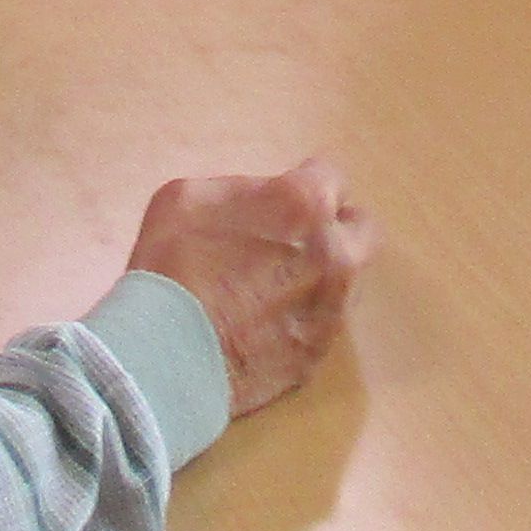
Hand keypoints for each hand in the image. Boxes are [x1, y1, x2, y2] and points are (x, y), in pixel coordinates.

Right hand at [126, 159, 374, 416]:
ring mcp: (331, 309)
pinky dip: (301, 319)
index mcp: (305, 205)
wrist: (169, 354)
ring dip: (320, 275)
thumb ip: (239, 192)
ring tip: (275, 287)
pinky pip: (322, 325)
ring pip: (346, 281)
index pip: (330, 176)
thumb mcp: (188, 198)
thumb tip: (257, 203)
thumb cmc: (172, 265)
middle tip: (298, 237)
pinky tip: (265, 325)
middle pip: (361, 228)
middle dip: (336, 226)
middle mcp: (334, 254)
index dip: (303, 183)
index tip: (283, 198)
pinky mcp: (318, 354)